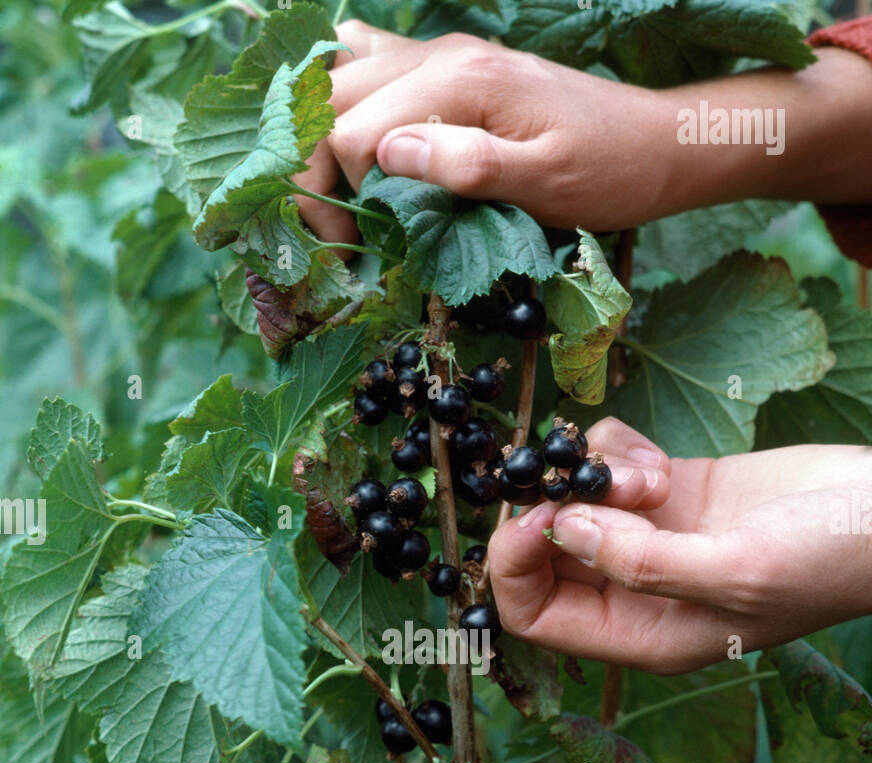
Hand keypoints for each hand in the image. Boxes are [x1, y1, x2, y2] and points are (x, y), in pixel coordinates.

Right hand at [295, 20, 672, 242]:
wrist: (654, 142)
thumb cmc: (606, 172)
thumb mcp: (544, 184)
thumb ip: (466, 165)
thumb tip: (386, 155)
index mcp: (458, 82)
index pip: (349, 129)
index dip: (335, 194)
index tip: (355, 247)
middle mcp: (441, 54)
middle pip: (329, 96)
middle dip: (312, 165)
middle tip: (338, 230)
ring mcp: (445, 54)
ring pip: (342, 71)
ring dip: (321, 127)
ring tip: (336, 188)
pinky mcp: (454, 67)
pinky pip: (377, 58)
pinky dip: (350, 90)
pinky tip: (355, 130)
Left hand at [487, 422, 871, 673]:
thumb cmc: (827, 561)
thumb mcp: (736, 572)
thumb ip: (642, 561)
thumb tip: (561, 528)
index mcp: (641, 633)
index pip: (535, 616)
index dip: (517, 566)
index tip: (536, 514)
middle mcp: (635, 591)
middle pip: (542, 554)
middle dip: (552, 509)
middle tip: (588, 481)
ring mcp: (650, 538)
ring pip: (571, 501)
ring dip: (592, 476)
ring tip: (648, 478)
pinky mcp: (671, 491)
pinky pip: (606, 466)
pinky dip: (615, 452)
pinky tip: (656, 461)